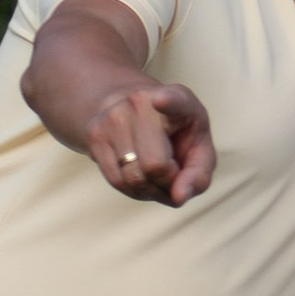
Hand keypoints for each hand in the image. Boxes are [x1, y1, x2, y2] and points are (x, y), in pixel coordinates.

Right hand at [84, 79, 214, 205]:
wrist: (134, 110)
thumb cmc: (177, 133)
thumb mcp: (200, 149)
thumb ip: (198, 176)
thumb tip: (178, 197)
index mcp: (178, 98)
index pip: (173, 99)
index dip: (168, 101)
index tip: (161, 100)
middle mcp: (141, 102)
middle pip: (155, 165)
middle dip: (167, 182)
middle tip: (173, 171)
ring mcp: (113, 116)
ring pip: (132, 178)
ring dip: (150, 189)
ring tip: (157, 173)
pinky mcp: (95, 133)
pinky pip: (116, 180)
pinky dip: (133, 190)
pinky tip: (141, 175)